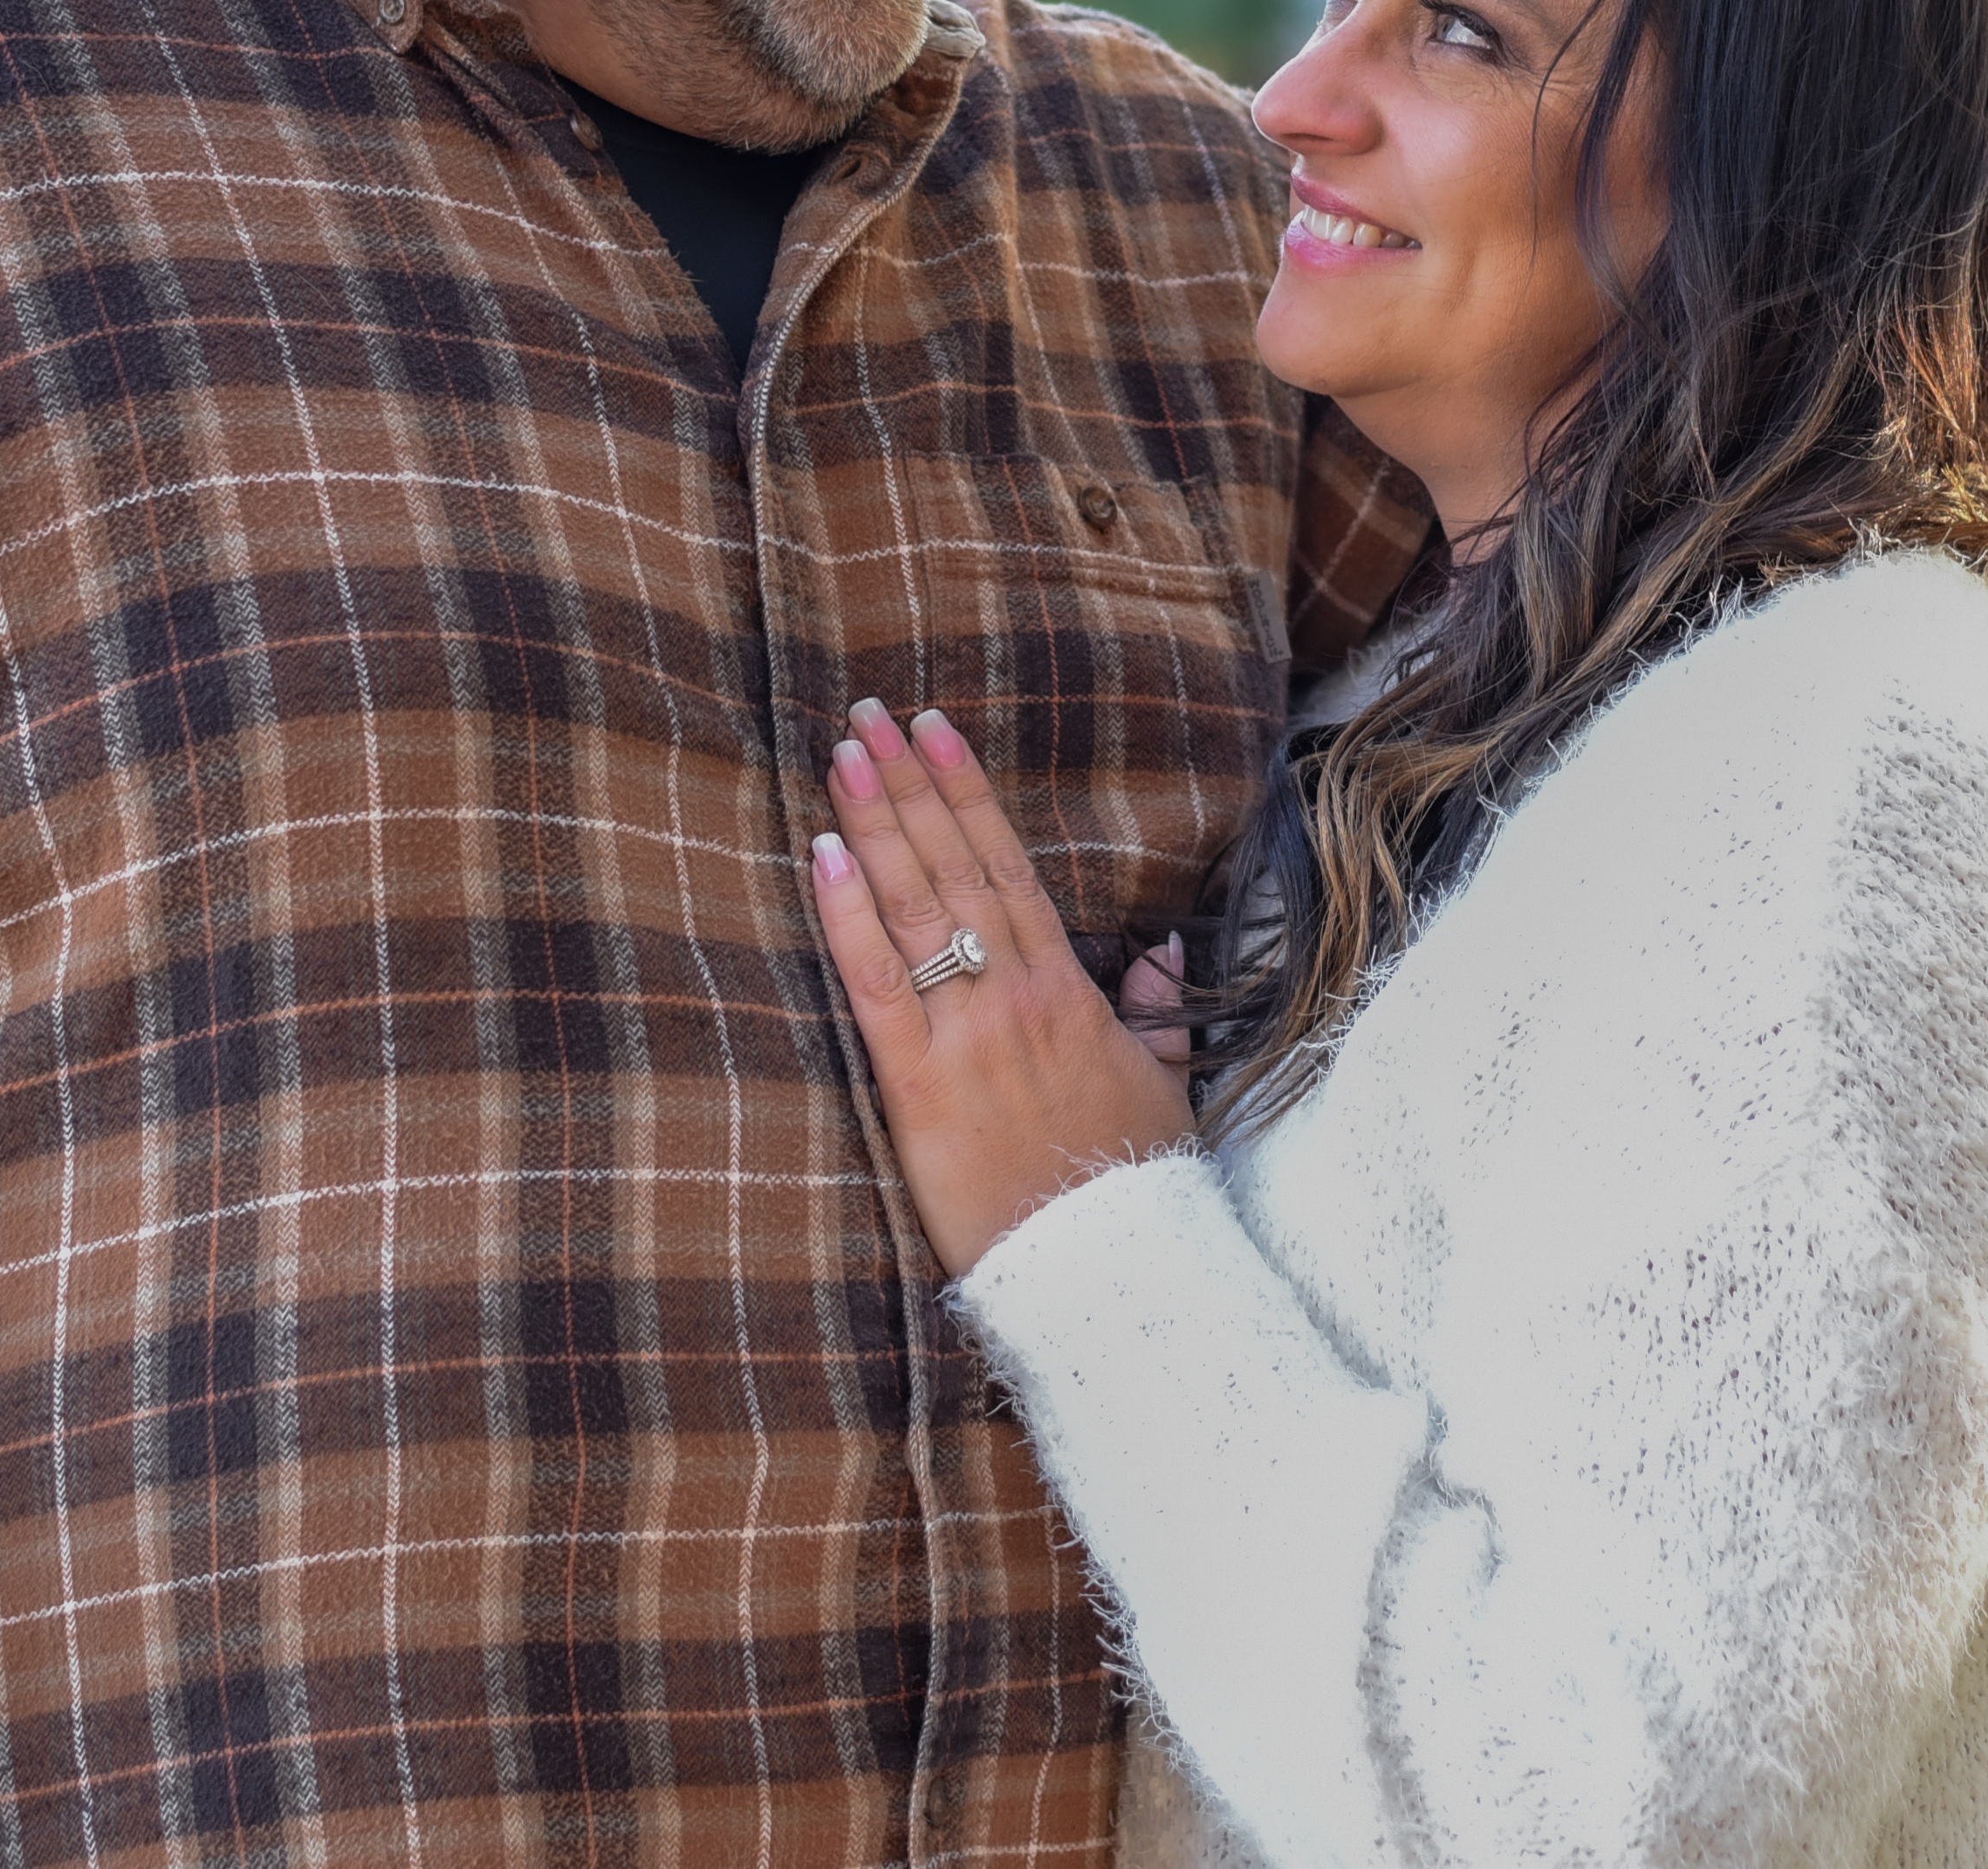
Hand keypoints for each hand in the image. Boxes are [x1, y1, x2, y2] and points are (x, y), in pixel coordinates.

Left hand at [806, 698, 1198, 1277]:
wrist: (1111, 1274)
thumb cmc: (1136, 1190)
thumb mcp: (1165, 1090)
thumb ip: (1159, 1015)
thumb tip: (1162, 952)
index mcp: (1072, 992)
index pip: (1008, 867)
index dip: (967, 793)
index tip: (935, 730)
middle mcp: (1016, 996)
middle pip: (954, 866)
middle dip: (910, 783)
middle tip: (869, 712)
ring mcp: (968, 1035)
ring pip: (916, 904)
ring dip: (876, 821)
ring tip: (843, 753)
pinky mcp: (919, 1085)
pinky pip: (877, 982)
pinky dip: (848, 913)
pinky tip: (822, 854)